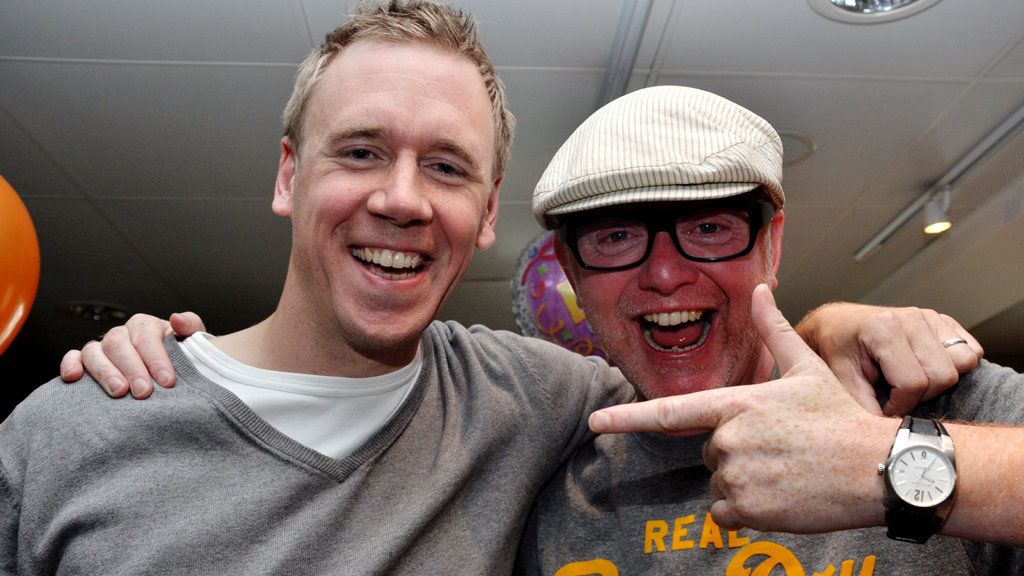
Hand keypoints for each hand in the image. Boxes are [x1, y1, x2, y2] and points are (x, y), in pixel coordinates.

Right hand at [60, 312, 205, 397]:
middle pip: (119, 344)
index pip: (147, 335)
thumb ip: (190, 327)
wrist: (167, 376)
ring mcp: (102, 348)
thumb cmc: (180, 358)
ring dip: (105, 372)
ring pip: (94, 351)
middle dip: (132, 369)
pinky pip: (72, 358)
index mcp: (146, 326)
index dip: (156, 358)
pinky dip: (70, 364)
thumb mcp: (192, 342)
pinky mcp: (85, 362)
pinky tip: (74, 377)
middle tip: (144, 392)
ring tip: (119, 392)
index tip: (167, 381)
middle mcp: (121, 334)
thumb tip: (177, 319)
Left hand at [588, 284, 897, 533]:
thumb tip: (761, 289)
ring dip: (744, 484)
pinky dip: (746, 512)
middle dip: (736, 454)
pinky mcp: (748, 508)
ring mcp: (737, 475)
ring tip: (787, 472)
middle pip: (708, 453)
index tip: (596, 421)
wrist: (879, 469)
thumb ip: (775, 331)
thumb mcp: (808, 368)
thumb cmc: (841, 419)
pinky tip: (782, 497)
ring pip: (719, 485)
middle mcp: (729, 439)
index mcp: (736, 404)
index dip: (627, 417)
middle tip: (780, 450)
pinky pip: (726, 514)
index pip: (670, 412)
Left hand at [795, 303, 982, 415]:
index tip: (885, 406)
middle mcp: (911, 318)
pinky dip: (956, 365)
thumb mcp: (840, 377)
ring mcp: (930, 317)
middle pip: (944, 375)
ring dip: (941, 380)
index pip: (914, 382)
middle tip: (898, 395)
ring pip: (964, 362)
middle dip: (922, 395)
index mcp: (884, 329)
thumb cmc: (838, 348)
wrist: (838, 324)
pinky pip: (970, 350)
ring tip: (912, 381)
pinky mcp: (942, 321)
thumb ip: (862, 404)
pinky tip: (927, 368)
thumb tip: (885, 435)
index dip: (901, 404)